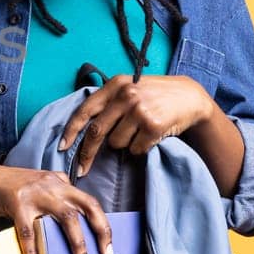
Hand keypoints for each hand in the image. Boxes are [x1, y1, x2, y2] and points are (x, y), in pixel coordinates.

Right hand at [0, 163, 110, 253]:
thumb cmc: (9, 188)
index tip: (109, 247)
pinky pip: (28, 231)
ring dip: (76, 243)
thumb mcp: (38, 186)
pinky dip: (32, 252)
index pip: (90, 202)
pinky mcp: (16, 202)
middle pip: (85, 207)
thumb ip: (56, 196)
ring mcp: (35, 192)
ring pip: (65, 217)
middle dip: (100, 232)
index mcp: (59, 182)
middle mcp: (52, 184)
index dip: (103, 224)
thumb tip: (73, 225)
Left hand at [57, 74, 217, 176]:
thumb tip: (84, 127)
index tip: (63, 147)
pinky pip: (135, 149)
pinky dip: (141, 148)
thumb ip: (109, 101)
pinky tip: (151, 136)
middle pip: (96, 132)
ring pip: (117, 143)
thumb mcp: (130, 87)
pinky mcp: (153, 125)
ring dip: (125, 144)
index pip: (85, 110)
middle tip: (82, 169)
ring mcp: (139, 110)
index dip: (72, 131)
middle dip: (87, 153)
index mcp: (115, 85)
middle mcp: (125, 95)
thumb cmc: (155, 95)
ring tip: (139, 131)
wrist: (189, 96)